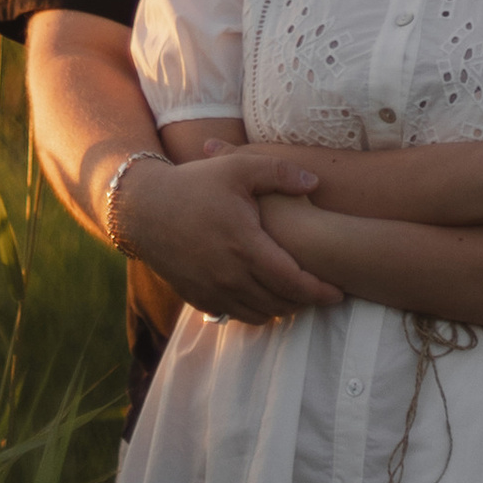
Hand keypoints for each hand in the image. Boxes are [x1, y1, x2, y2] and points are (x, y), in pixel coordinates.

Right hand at [120, 143, 346, 322]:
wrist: (144, 209)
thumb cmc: (194, 184)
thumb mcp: (238, 168)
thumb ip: (279, 172)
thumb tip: (314, 182)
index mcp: (244, 246)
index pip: (292, 281)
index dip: (319, 291)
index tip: (338, 293)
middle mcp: (229, 276)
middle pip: (279, 303)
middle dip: (304, 302)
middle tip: (322, 293)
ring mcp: (212, 291)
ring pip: (258, 314)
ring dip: (281, 308)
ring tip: (296, 294)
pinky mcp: (198, 298)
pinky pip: (235, 315)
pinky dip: (255, 310)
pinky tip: (263, 295)